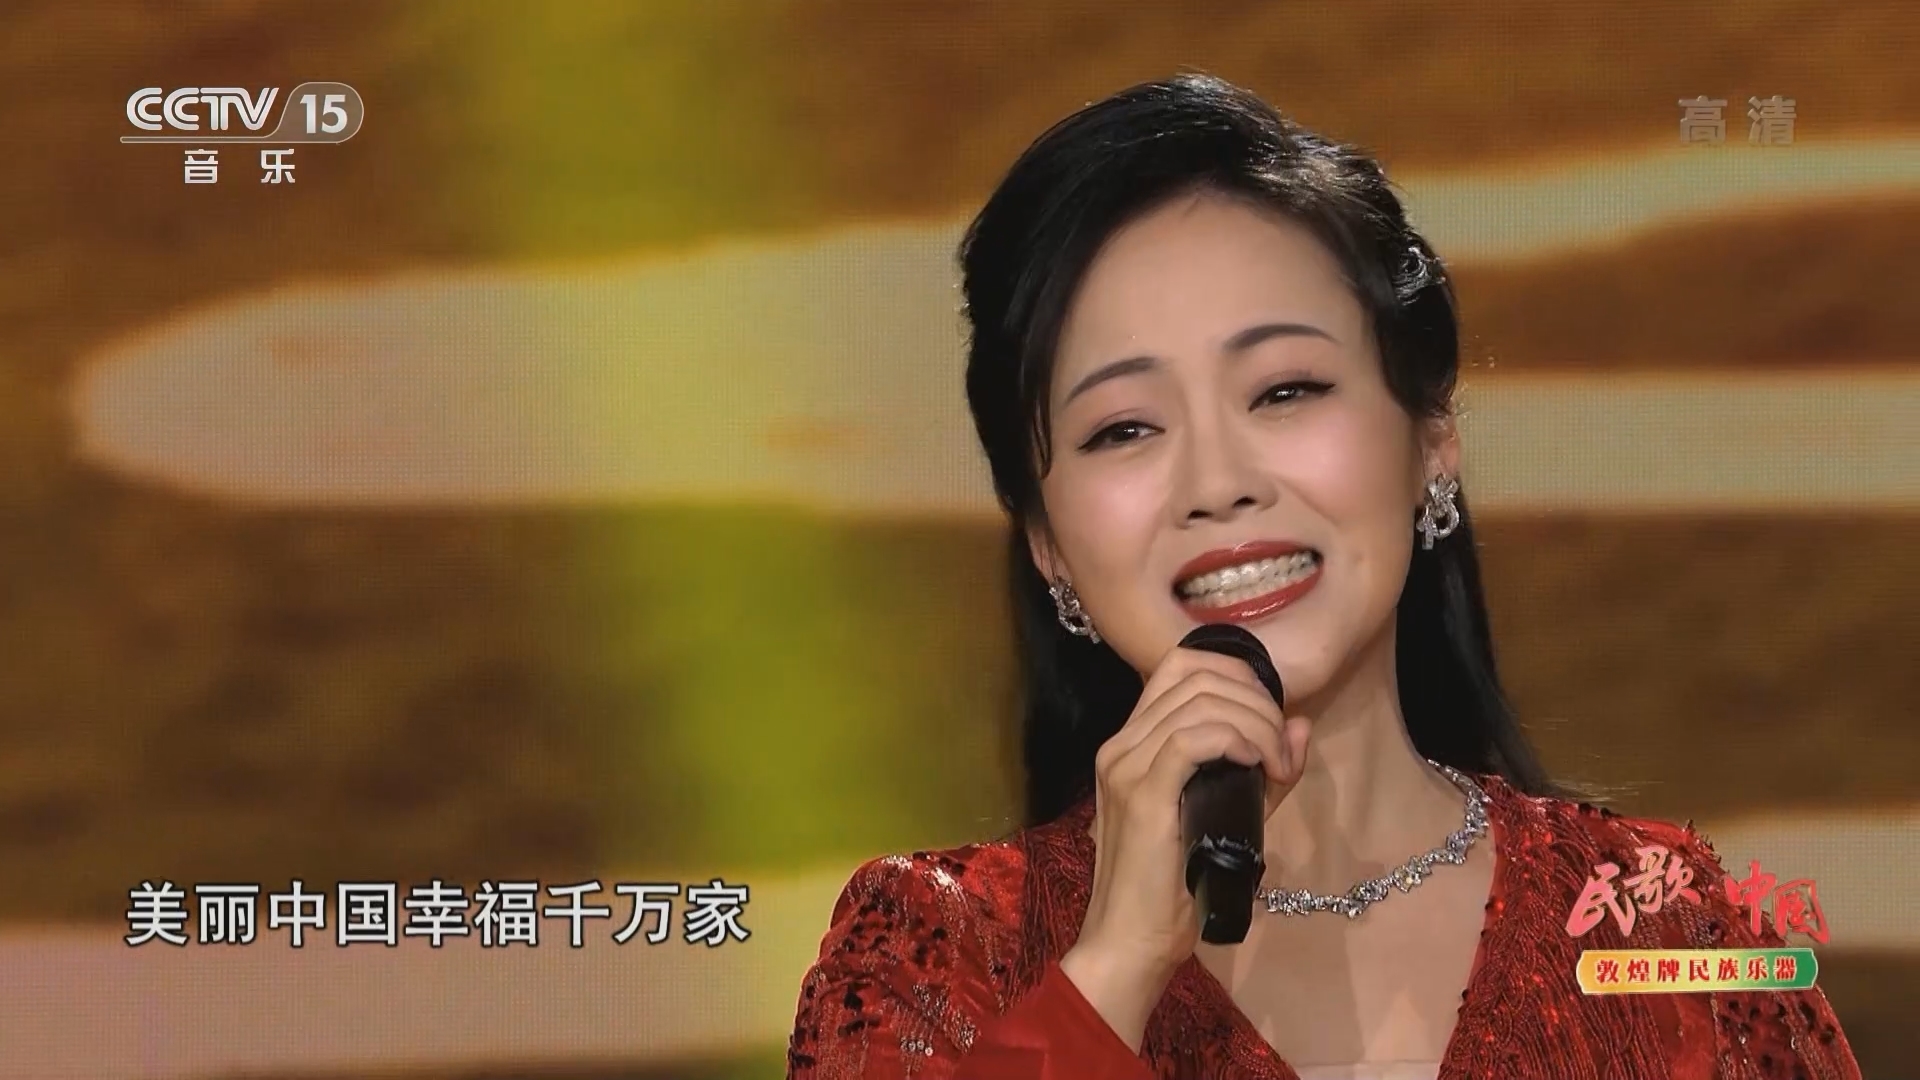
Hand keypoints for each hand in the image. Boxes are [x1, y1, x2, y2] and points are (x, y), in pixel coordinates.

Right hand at [1059, 642, 1310, 1050]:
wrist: (1131, 942)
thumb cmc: (1173, 888)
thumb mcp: (1228, 817)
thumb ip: (1262, 771)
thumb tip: (1300, 725)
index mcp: (1132, 743)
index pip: (1181, 667)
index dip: (1237, 675)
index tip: (1270, 721)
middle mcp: (1122, 744)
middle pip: (1197, 676)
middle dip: (1256, 701)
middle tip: (1281, 753)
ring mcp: (1126, 764)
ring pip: (1201, 702)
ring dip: (1256, 724)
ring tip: (1276, 767)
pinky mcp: (1141, 792)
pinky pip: (1194, 739)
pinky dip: (1237, 740)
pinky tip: (1258, 766)